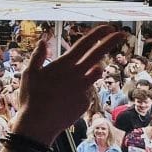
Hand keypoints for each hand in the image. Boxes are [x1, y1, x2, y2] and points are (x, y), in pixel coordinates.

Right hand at [15, 26, 122, 144]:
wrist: (38, 124)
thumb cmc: (31, 98)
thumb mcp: (29, 73)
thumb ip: (38, 55)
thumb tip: (43, 40)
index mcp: (64, 65)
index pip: (84, 44)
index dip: (97, 35)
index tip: (108, 27)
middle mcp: (77, 75)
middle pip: (98, 54)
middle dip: (110, 42)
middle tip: (122, 33)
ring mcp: (84, 89)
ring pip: (96, 73)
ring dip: (93, 68)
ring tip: (79, 75)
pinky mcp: (86, 102)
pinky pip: (86, 91)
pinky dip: (79, 90)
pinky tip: (65, 99)